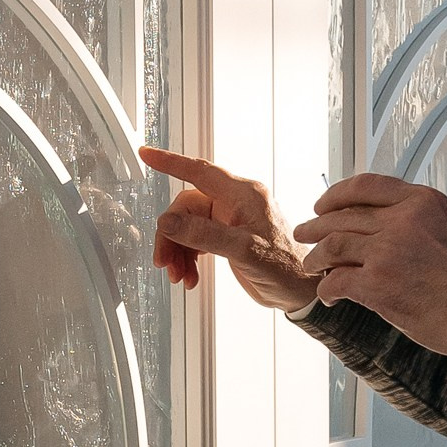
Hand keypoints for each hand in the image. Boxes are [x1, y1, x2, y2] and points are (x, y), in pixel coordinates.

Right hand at [141, 145, 315, 312]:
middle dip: (171, 236)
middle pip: (186, 209)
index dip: (170, 162)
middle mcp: (234, 203)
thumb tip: (169, 222)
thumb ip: (204, 235)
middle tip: (165, 261)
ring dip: (178, 251)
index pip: (199, 171)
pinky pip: (196, 241)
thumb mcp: (243, 251)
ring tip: (179, 275)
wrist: (300, 292)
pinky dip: (188, 258)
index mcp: (242, 194)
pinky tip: (190, 276)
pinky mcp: (227, 238)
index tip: (147, 154)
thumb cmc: (285, 268)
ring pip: (187, 227)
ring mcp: (229, 220)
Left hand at [293, 174, 446, 360]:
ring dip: (316, 257)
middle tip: (304, 234)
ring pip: (333, 245)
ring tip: (310, 265)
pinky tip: (329, 296)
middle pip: (343, 216)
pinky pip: (336, 280)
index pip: (366, 186)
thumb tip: (377, 228)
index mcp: (421, 201)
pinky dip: (327, 289)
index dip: (336, 194)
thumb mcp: (445, 229)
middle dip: (317, 226)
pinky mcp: (377, 284)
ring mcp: (387, 251)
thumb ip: (413, 221)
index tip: (322, 205)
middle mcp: (402, 219)